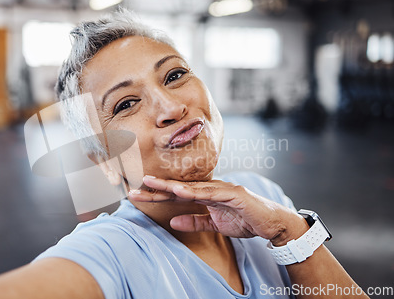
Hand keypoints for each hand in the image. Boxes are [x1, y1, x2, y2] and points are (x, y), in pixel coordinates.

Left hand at [129, 176, 307, 245]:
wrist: (271, 223)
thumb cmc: (244, 219)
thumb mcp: (215, 224)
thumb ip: (195, 221)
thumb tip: (173, 222)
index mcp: (205, 194)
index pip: (177, 194)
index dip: (157, 193)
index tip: (137, 194)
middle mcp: (211, 188)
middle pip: (179, 187)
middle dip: (157, 187)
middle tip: (136, 185)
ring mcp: (222, 189)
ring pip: (192, 187)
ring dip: (171, 186)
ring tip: (152, 184)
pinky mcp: (234, 193)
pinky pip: (211, 193)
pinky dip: (195, 192)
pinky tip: (180, 191)